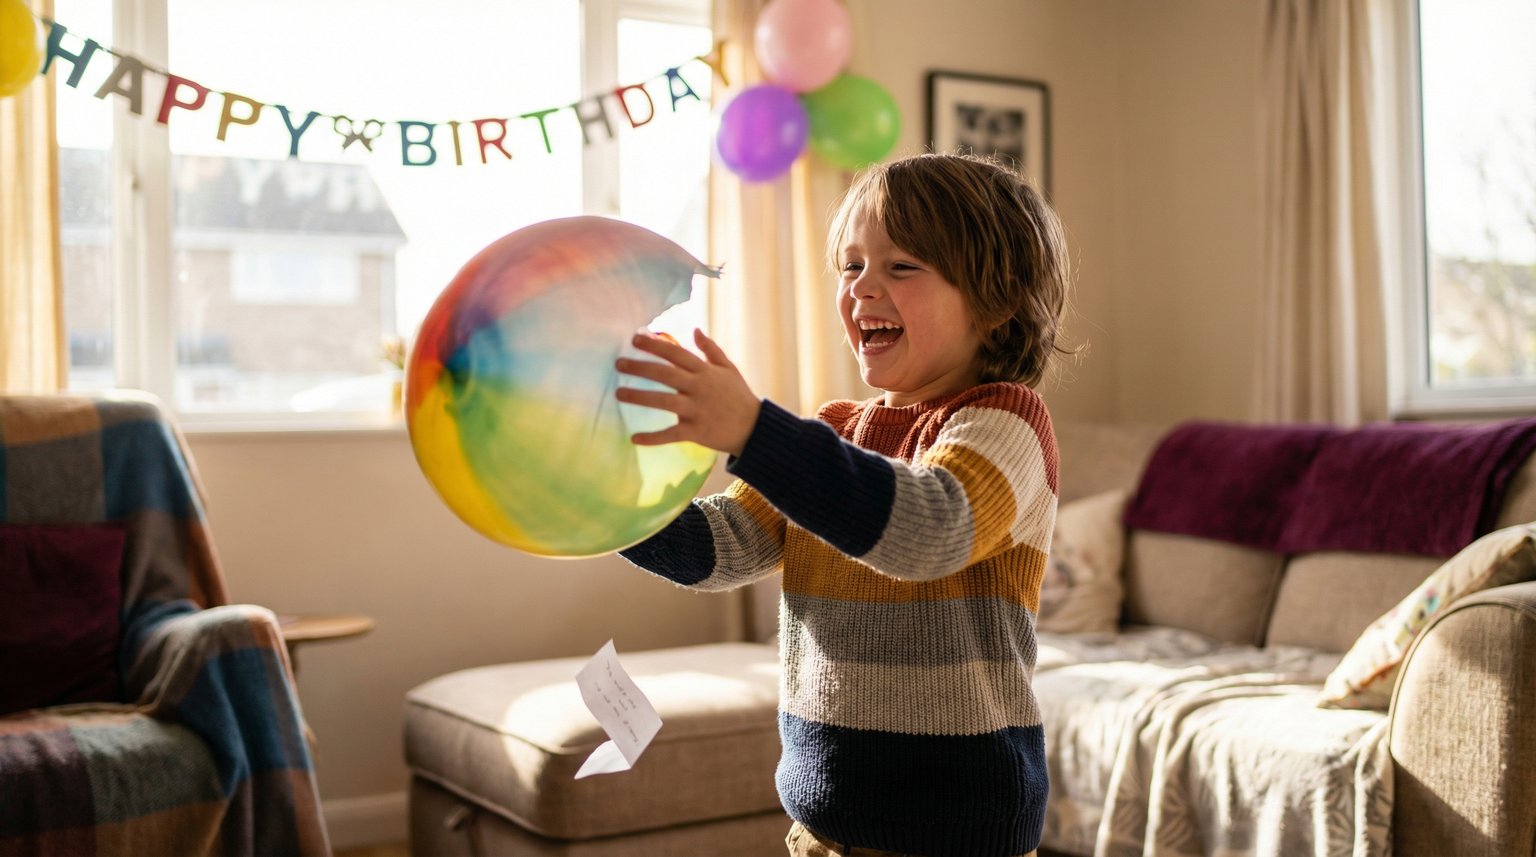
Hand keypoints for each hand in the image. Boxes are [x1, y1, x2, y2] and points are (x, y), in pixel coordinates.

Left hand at [615, 329, 760, 455]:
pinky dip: (653, 437)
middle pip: (665, 374)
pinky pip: (671, 434)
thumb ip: (711, 350)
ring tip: (618, 394)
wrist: (755, 428)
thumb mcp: (729, 369)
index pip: (676, 354)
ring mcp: (697, 410)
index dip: (655, 345)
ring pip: (664, 401)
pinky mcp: (697, 431)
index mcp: (705, 372)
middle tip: (618, 364)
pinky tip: (634, 438)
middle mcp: (699, 388)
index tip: (635, 339)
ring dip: (639, 397)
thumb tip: (695, 330)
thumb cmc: (740, 397)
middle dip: (640, 368)